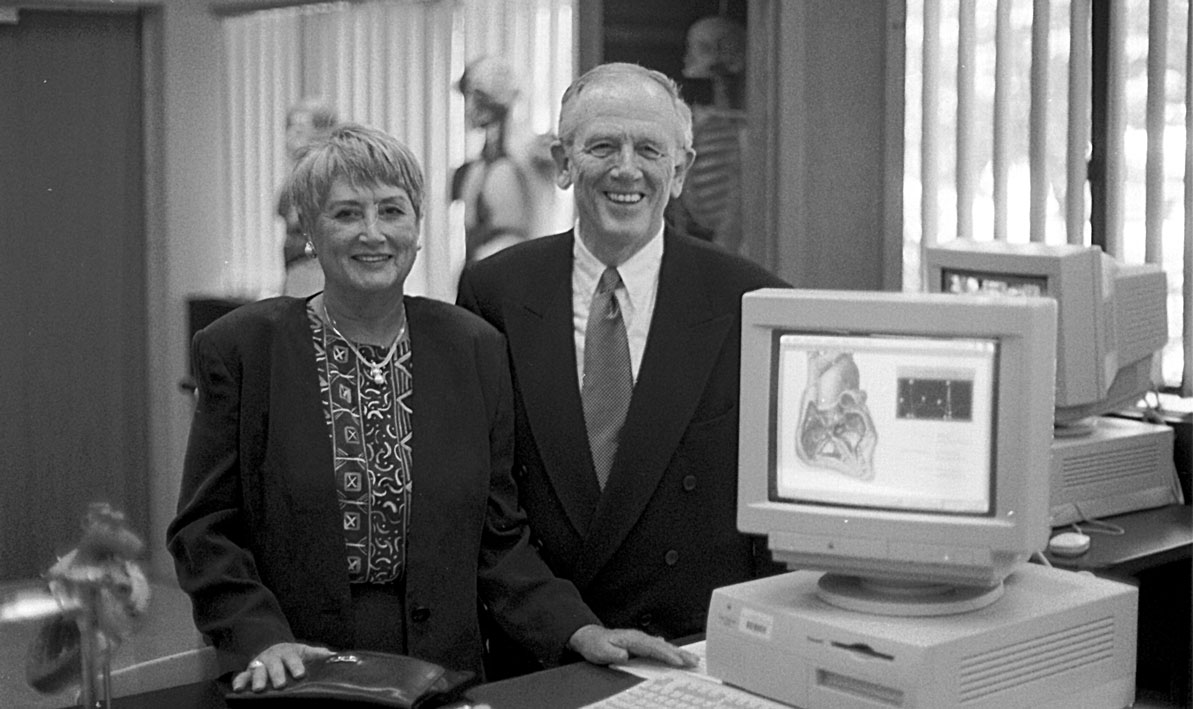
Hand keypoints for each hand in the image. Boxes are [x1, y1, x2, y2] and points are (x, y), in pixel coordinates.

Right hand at [231, 642, 333, 691]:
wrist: (274, 649)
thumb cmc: (292, 655)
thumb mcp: (304, 651)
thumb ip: (317, 654)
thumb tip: (333, 655)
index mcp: (288, 653)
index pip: (293, 658)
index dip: (296, 665)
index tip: (300, 674)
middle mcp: (273, 658)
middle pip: (275, 665)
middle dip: (277, 674)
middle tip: (280, 685)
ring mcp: (260, 664)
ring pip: (258, 671)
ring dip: (258, 679)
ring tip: (259, 689)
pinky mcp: (249, 672)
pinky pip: (242, 676)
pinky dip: (239, 681)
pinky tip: (238, 689)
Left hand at [567, 624, 698, 668]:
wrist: (590, 637)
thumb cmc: (595, 645)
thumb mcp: (600, 651)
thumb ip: (612, 654)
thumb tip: (624, 656)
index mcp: (632, 639)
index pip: (654, 648)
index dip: (667, 655)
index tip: (678, 661)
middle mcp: (639, 638)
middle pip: (663, 646)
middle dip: (680, 654)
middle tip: (694, 661)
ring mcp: (641, 640)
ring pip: (663, 646)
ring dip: (678, 653)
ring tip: (692, 659)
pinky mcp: (641, 645)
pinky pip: (659, 648)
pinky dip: (670, 652)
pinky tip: (677, 655)